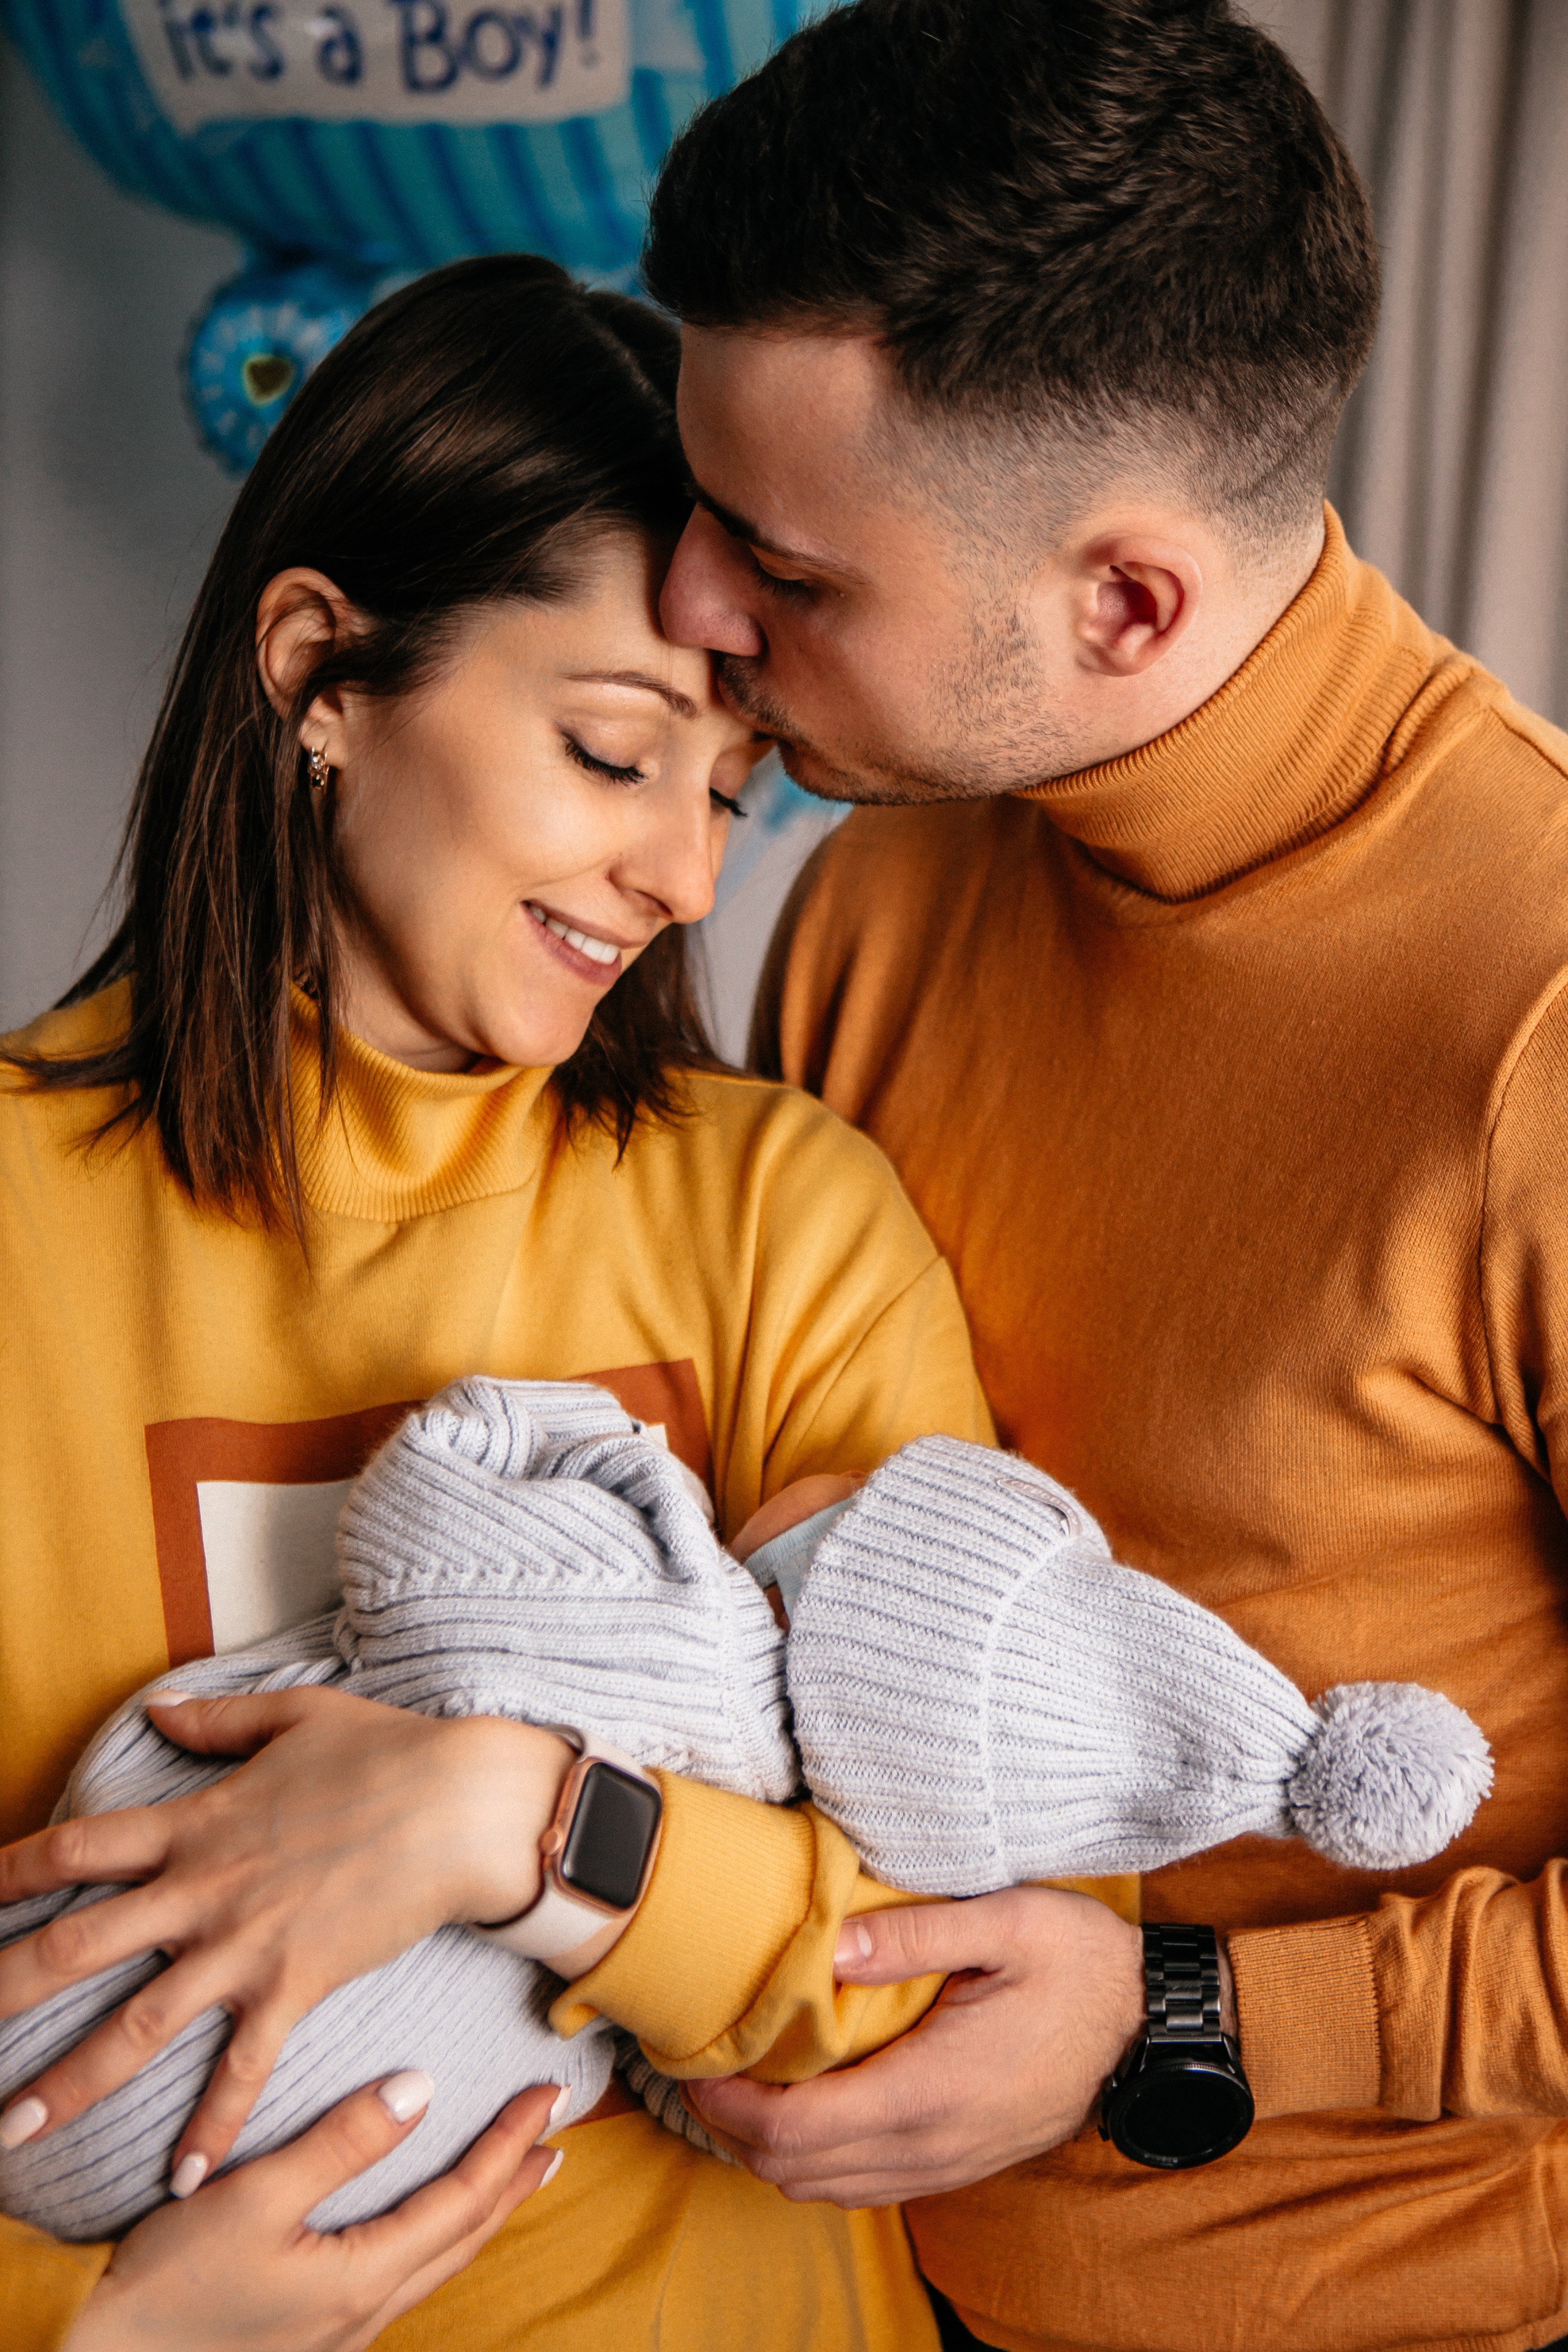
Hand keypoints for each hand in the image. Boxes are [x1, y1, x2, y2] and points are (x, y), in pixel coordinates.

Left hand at [0, 1688, 571, 2181]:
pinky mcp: (297, 1983)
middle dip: (3, 1991)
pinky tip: (183, 2179)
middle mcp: (203, 1890)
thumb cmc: (388, 1752)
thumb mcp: (297, 1717)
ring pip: (137, 2025)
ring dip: (70, 2082)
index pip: (78, 1849)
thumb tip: (159, 1707)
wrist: (464, 1803)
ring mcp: (247, 1944)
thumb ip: (219, 1719)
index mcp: (195, 1823)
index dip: (12, 1871)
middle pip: (76, 1946)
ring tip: (12, 2130)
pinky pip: (242, 2068)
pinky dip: (212, 2126)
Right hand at [62, 2073, 562, 2351]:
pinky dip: (435, 2237)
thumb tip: (419, 2088)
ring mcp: (337, 2333)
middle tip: (552, 2133)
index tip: (547, 2094)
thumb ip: (339, 2143)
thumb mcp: (253, 2198)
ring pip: (436, 2263)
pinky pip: (401, 2278)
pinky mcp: (308, 2334)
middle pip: (463, 2238)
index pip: (464, 2199)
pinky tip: (424, 2225)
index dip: (510, 2143)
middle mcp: (363, 2313)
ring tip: (509, 2175)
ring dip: (479, 2212)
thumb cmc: (167, 2285)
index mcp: (363, 2278)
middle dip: (513, 2181)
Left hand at [684, 1887, 1144, 2205]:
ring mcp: (946, 2162)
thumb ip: (912, 1934)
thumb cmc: (1082, 1965)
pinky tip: (804, 2110)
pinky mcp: (958, 2162)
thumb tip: (829, 1945)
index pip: (795, 2130)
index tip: (695, 2058)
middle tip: (700, 2066)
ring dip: (769, 2151)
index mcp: (928, 2090)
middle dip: (732, 2129)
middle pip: (795, 2171)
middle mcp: (929, 2144)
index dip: (730, 2105)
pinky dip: (815, 2160)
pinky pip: (864, 2184)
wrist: (1153, 2027)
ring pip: (825, 2188)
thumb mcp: (1008, 1922)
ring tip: (739, 2086)